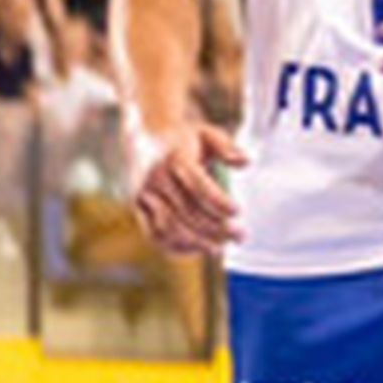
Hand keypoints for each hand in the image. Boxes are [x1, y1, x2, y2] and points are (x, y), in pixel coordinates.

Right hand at [128, 118, 247, 255]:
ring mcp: (143, 193)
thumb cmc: (184, 138)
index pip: (198, 186)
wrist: (144, 132)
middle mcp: (155, 177)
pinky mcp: (137, 205)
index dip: (219, 202)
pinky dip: (175, 247)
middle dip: (216, 228)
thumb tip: (245, 162)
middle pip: (187, 211)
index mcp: (175, 158)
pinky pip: (154, 233)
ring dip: (197, 242)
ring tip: (220, 249)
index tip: (238, 212)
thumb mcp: (207, 133)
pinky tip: (197, 250)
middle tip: (240, 235)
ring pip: (169, 226)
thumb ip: (227, 146)